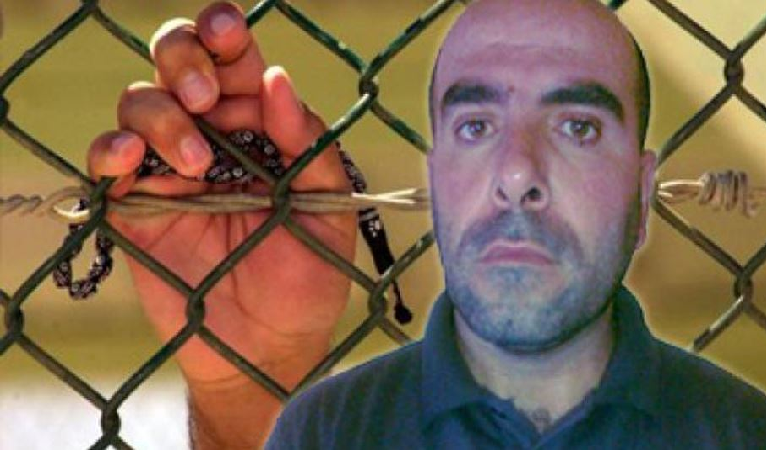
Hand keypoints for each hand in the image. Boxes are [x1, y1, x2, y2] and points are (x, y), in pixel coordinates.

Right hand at [87, 2, 355, 387]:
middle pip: (178, 66)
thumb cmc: (308, 280)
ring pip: (139, 104)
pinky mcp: (136, 209)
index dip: (226, 37)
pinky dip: (111, 149)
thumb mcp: (329, 214)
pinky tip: (131, 159)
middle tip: (208, 96)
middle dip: (185, 59)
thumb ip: (310, 149)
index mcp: (262, 132)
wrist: (268, 348)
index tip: (229, 33)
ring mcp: (169, 172)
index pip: (237, 65)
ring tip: (197, 163)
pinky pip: (106, 162)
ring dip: (161, 116)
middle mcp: (212, 140)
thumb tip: (278, 80)